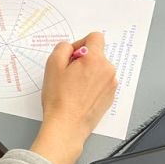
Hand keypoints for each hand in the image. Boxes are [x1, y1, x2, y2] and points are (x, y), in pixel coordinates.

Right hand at [31, 32, 116, 163]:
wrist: (67, 126)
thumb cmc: (59, 98)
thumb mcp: (53, 65)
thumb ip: (62, 48)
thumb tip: (69, 47)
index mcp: (96, 59)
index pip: (95, 37)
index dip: (80, 43)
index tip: (71, 56)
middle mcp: (108, 70)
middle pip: (97, 54)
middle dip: (83, 60)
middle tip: (68, 74)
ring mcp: (111, 85)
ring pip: (99, 69)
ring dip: (87, 73)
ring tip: (73, 87)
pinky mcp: (110, 97)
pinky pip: (101, 83)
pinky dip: (92, 85)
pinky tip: (79, 96)